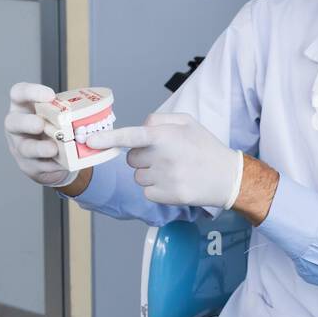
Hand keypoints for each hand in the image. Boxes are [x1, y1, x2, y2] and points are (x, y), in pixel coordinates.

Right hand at [4, 82, 75, 186]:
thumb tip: (96, 111)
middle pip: (12, 122)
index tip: (50, 95)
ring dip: (40, 148)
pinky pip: (39, 166)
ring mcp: (20, 147)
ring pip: (25, 148)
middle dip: (27, 123)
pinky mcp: (29, 166)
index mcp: (24, 107)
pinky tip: (63, 163)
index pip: (18, 93)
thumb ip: (67, 111)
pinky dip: (52, 165)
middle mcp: (17, 126)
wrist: (51, 157)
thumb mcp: (58, 115)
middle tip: (41, 124)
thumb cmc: (54, 128)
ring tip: (54, 149)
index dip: (31, 92)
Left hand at [86, 112, 243, 208]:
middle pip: (131, 159)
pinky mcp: (167, 197)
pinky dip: (157, 189)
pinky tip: (175, 182)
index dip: (108, 138)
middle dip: (142, 157)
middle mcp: (163, 158)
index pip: (131, 136)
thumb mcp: (187, 122)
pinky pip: (147, 192)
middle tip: (167, 156)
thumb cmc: (205, 147)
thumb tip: (138, 128)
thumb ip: (159, 120)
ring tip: (174, 170)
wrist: (227, 177)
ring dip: (150, 173)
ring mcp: (165, 179)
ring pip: (137, 177)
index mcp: (166, 136)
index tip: (89, 141)